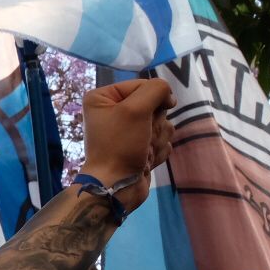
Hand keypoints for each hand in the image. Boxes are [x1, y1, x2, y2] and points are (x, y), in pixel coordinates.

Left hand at [77, 78, 175, 213]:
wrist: (117, 185)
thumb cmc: (121, 144)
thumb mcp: (136, 109)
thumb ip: (156, 90)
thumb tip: (167, 96)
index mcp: (103, 98)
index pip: (143, 85)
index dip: (157, 96)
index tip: (164, 107)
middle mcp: (112, 112)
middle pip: (154, 105)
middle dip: (155, 122)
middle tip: (143, 135)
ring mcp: (127, 131)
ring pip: (161, 124)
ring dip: (157, 138)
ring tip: (142, 150)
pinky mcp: (138, 147)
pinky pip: (161, 141)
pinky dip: (157, 150)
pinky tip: (144, 160)